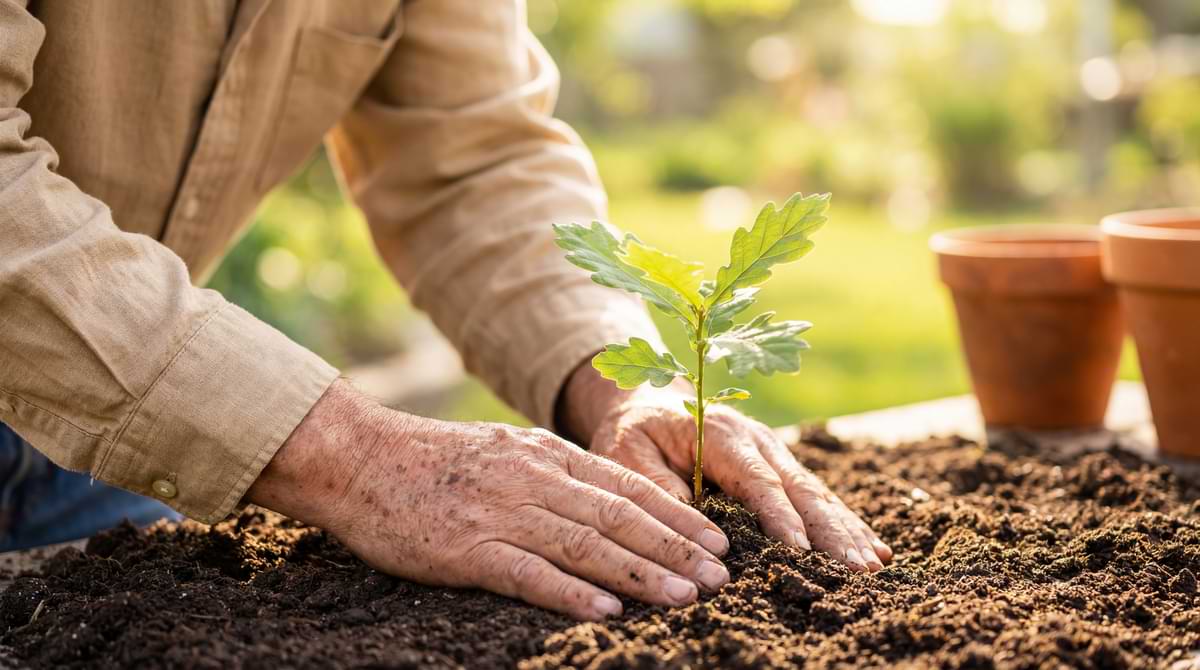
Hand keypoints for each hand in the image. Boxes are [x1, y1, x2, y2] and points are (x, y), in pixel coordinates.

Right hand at [248, 380, 731, 620]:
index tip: (717, 538)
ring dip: (643, 572)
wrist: (359, 458)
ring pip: (588, 544)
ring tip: (687, 596)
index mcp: (543, 454)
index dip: (677, 514)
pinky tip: (607, 610)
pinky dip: (572, 591)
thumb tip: (603, 501)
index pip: (627, 484)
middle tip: (721, 575)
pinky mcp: (466, 548)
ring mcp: (501, 513)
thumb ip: (550, 472)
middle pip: (620, 516)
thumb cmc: (431, 461)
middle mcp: (532, 479)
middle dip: (677, 547)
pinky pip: (529, 573)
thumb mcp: (502, 450)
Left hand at [562, 364, 892, 571]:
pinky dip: (845, 523)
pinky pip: (817, 497)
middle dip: (831, 531)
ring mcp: (774, 452)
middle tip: (857, 569)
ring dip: (846, 531)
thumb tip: (693, 528)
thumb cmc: (632, 433)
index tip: (803, 552)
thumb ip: (656, 487)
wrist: (645, 404)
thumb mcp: (626, 454)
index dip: (781, 517)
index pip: (757, 480)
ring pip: (816, 494)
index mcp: (720, 434)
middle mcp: (757, 440)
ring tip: (873, 566)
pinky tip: (873, 547)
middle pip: (800, 489)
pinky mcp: (780, 468)